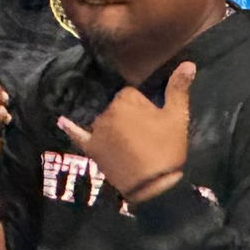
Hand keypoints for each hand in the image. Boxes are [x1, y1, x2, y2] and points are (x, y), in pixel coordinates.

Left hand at [57, 62, 193, 198]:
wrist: (153, 186)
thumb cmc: (167, 148)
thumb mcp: (177, 117)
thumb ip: (178, 88)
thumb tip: (188, 63)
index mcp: (126, 100)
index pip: (131, 94)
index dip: (143, 105)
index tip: (153, 118)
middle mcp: (107, 111)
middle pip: (116, 107)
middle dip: (128, 115)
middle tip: (145, 133)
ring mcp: (97, 130)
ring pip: (104, 120)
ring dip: (112, 125)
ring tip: (130, 141)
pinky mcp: (91, 147)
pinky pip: (77, 134)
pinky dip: (70, 128)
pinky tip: (61, 121)